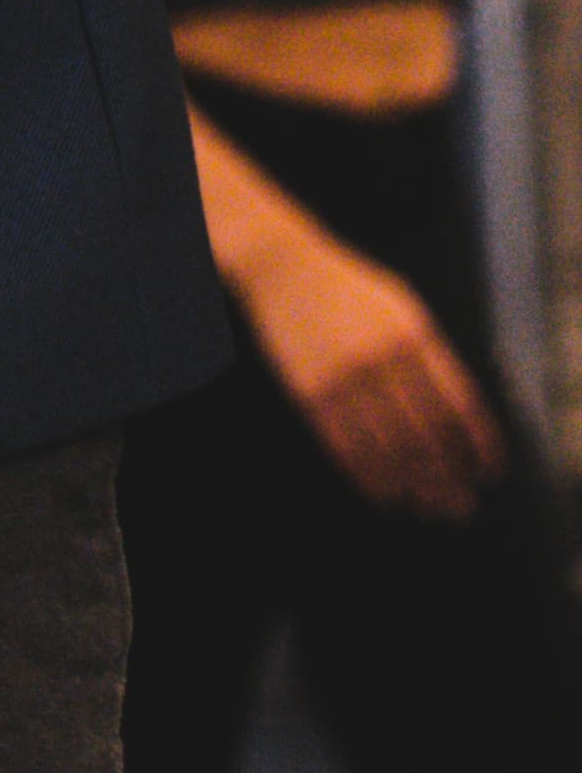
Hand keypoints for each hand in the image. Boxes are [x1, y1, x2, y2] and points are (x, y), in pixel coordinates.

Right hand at [241, 219, 500, 513]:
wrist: (283, 266)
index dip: (479, 446)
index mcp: (413, 335)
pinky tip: (386, 493)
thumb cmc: (347, 289)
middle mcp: (382, 359)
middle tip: (462, 504)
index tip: (488, 473)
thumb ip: (432, 355)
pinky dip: (370, 479)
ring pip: (389, 450)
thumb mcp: (402, 308)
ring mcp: (344, 377)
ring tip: (429, 506)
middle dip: (450, 477)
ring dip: (414, 486)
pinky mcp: (311, 393)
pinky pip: (347, 449)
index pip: (460, 405)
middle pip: (428, 436)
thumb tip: (463, 418)